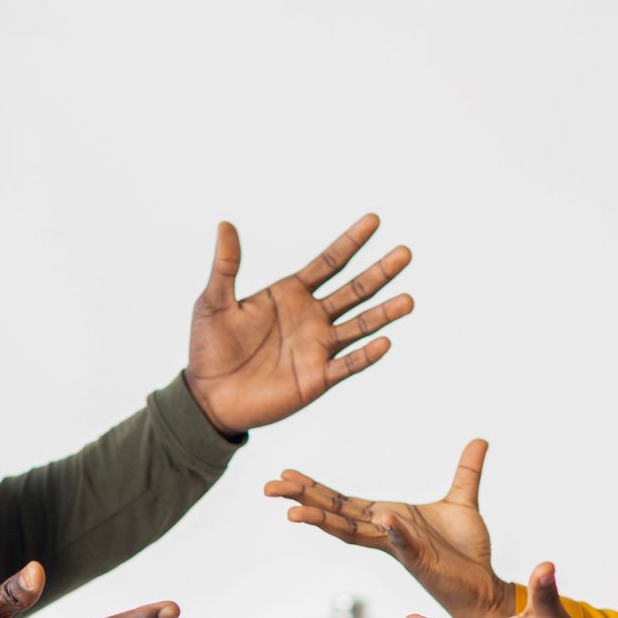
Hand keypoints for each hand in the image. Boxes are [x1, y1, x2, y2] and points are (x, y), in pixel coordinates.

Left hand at [184, 214, 414, 435]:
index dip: (351, 241)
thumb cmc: (209, 348)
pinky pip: (348, 364)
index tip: (374, 220)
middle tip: (405, 252)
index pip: (329, 262)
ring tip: (408, 300)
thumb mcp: (214, 301)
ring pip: (360, 325)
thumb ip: (226, 265)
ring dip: (384, 313)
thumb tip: (225, 224)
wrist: (208, 397)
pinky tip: (385, 341)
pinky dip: (366, 355)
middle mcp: (311, 317)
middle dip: (379, 272)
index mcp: (290, 294)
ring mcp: (318, 347)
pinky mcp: (318, 378)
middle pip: (354, 290)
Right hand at [265, 439, 514, 617]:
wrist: (484, 586)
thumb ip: (466, 471)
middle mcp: (385, 534)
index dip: (315, 488)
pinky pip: (403, 543)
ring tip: (295, 512)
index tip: (288, 473)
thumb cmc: (466, 551)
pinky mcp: (421, 561)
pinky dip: (392, 531)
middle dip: (303, 499)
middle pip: (336, 513)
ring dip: (325, 521)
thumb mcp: (463, 500)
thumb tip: (478, 440)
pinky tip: (381, 518)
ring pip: (354, 533)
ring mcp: (399, 548)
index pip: (344, 501)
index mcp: (388, 518)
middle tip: (271, 487)